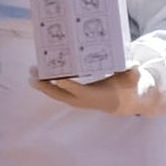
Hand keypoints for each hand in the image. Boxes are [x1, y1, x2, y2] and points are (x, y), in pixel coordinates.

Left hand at [35, 51, 165, 118]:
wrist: (126, 101)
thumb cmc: (129, 85)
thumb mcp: (133, 77)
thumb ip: (132, 71)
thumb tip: (134, 64)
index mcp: (98, 96)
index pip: (79, 91)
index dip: (67, 85)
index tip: (55, 76)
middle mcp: (84, 101)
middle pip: (61, 95)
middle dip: (46, 85)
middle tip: (33, 74)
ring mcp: (78, 101)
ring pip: (57, 95)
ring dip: (43, 85)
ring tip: (31, 73)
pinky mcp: (74, 99)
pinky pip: (58, 93)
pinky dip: (48, 85)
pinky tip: (38, 75)